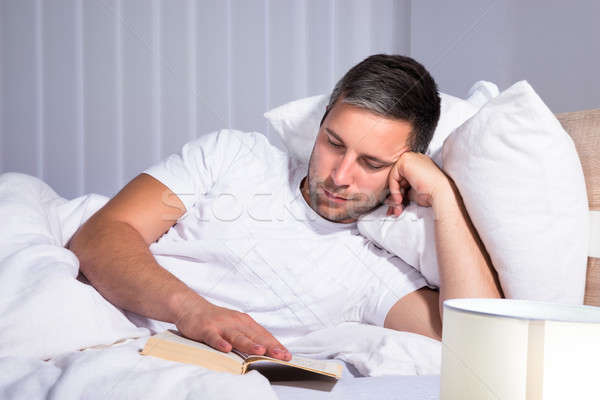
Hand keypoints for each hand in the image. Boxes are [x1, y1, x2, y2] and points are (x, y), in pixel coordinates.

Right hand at [175, 295, 291, 360]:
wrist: (191, 307)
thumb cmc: (216, 320)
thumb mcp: (235, 326)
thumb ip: (248, 337)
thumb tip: (267, 349)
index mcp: (245, 322)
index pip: (263, 335)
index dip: (276, 345)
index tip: (287, 355)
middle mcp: (236, 323)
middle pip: (254, 336)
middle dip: (269, 346)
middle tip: (281, 355)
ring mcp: (221, 326)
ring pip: (237, 336)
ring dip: (249, 344)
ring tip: (260, 351)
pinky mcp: (206, 329)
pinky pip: (214, 337)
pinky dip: (220, 343)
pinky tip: (226, 349)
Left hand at [385, 151, 449, 215]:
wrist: (440, 192)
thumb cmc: (431, 193)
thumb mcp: (413, 191)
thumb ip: (403, 189)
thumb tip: (391, 197)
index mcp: (419, 163)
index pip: (402, 176)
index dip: (400, 190)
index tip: (400, 202)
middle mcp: (414, 158)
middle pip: (397, 176)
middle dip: (395, 192)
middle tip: (397, 205)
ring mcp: (410, 157)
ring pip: (394, 176)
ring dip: (394, 193)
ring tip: (399, 204)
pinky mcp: (405, 161)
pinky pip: (392, 176)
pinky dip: (394, 189)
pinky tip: (399, 198)